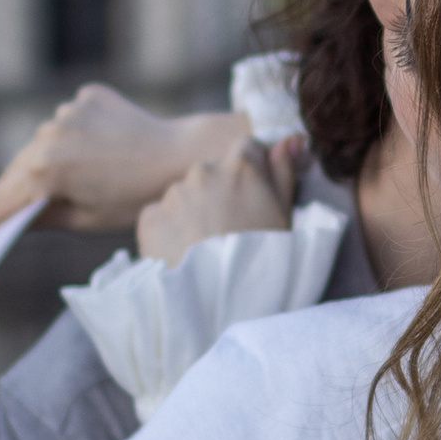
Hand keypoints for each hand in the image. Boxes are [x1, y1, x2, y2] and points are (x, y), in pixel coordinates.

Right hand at [0, 89, 248, 239]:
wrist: (181, 157)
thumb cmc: (137, 198)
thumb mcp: (87, 219)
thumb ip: (43, 218)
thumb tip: (15, 222)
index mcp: (47, 169)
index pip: (6, 198)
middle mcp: (50, 134)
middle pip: (19, 169)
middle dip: (6, 193)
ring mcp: (69, 111)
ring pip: (43, 143)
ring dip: (40, 162)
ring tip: (37, 186)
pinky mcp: (88, 97)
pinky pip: (68, 122)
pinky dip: (70, 138)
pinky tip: (85, 154)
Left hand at [137, 134, 306, 268]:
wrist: (224, 298)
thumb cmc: (264, 257)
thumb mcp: (285, 214)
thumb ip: (283, 172)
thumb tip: (289, 140)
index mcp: (241, 165)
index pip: (245, 149)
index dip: (250, 173)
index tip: (251, 197)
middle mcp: (204, 171)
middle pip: (211, 173)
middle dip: (217, 194)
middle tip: (228, 231)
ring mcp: (174, 194)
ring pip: (184, 196)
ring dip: (192, 213)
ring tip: (205, 248)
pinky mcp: (151, 218)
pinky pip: (160, 218)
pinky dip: (169, 232)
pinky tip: (183, 254)